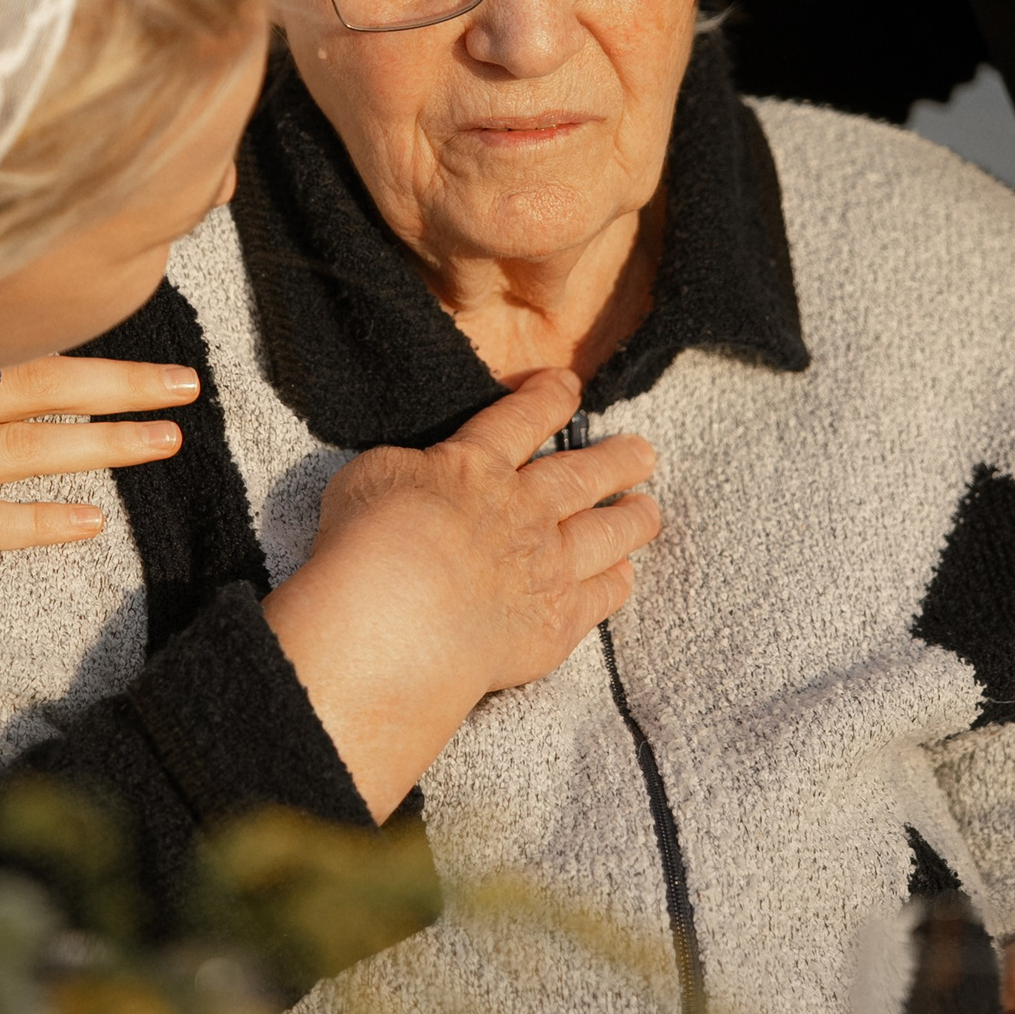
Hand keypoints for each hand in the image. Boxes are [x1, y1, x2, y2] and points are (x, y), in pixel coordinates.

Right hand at [261, 367, 659, 820]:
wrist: (394, 629)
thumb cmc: (365, 548)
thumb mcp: (368, 477)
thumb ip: (408, 467)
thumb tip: (424, 471)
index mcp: (478, 465)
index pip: (524, 418)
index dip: (550, 397)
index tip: (568, 385)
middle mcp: (525, 510)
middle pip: (585, 474)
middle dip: (619, 458)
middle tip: (644, 452)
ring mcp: (548, 567)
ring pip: (609, 532)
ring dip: (634, 518)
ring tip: (649, 510)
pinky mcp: (556, 625)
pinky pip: (603, 596)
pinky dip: (617, 580)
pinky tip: (623, 575)